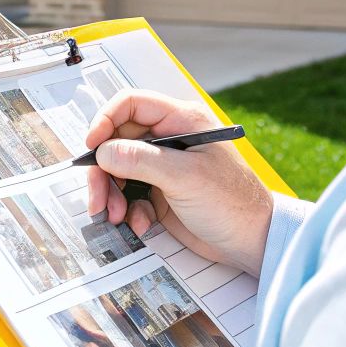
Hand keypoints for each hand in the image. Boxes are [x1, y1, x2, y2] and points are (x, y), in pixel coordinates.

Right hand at [85, 89, 274, 275]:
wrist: (253, 242)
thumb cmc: (233, 202)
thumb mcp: (185, 177)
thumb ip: (140, 160)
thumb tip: (103, 150)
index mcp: (181, 121)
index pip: (132, 104)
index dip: (106, 120)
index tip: (92, 146)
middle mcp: (170, 139)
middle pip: (117, 140)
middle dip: (103, 169)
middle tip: (98, 196)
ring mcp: (164, 167)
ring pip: (118, 170)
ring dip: (111, 193)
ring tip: (115, 215)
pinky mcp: (161, 193)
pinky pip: (129, 194)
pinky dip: (127, 210)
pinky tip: (141, 223)